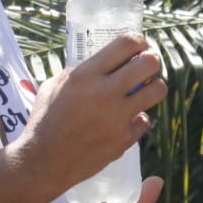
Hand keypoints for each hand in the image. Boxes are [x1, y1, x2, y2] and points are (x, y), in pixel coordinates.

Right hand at [17, 33, 165, 189]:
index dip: (139, 40)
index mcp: (86, 75)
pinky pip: (144, 120)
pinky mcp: (124, 139)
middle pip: (150, 63)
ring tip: (142, 90)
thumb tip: (101, 63)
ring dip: (152, 87)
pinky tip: (124, 120)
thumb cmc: (44, 120)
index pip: (127, 43)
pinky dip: (136, 119)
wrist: (44, 162)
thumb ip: (79, 72)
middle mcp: (105, 92)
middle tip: (145, 66)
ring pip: (158, 90)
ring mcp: (118, 117)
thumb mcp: (54, 86)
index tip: (140, 45)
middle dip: (151, 61)